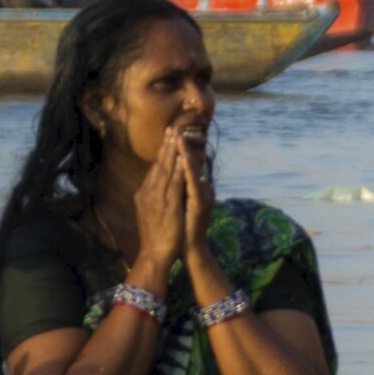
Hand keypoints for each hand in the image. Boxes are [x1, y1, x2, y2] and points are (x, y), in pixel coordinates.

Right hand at [131, 131, 192, 283]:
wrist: (154, 255)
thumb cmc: (155, 238)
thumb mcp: (150, 214)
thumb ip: (154, 200)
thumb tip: (158, 190)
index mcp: (145, 194)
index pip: (154, 169)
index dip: (161, 153)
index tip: (167, 138)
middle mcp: (148, 193)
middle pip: (158, 165)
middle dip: (166, 146)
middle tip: (172, 128)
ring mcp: (157, 198)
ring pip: (165, 169)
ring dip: (171, 152)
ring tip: (177, 135)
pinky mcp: (167, 204)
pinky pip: (173, 182)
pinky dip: (177, 168)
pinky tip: (182, 157)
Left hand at [172, 120, 215, 250]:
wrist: (189, 247)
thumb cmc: (183, 226)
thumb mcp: (180, 203)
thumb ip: (180, 186)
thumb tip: (175, 171)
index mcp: (192, 187)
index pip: (184, 163)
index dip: (178, 148)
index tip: (171, 131)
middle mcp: (200, 187)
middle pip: (189, 162)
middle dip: (181, 145)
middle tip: (176, 127)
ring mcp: (202, 194)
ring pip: (192, 170)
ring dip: (186, 153)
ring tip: (180, 138)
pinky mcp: (200, 203)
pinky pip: (194, 184)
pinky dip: (189, 171)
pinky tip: (185, 161)